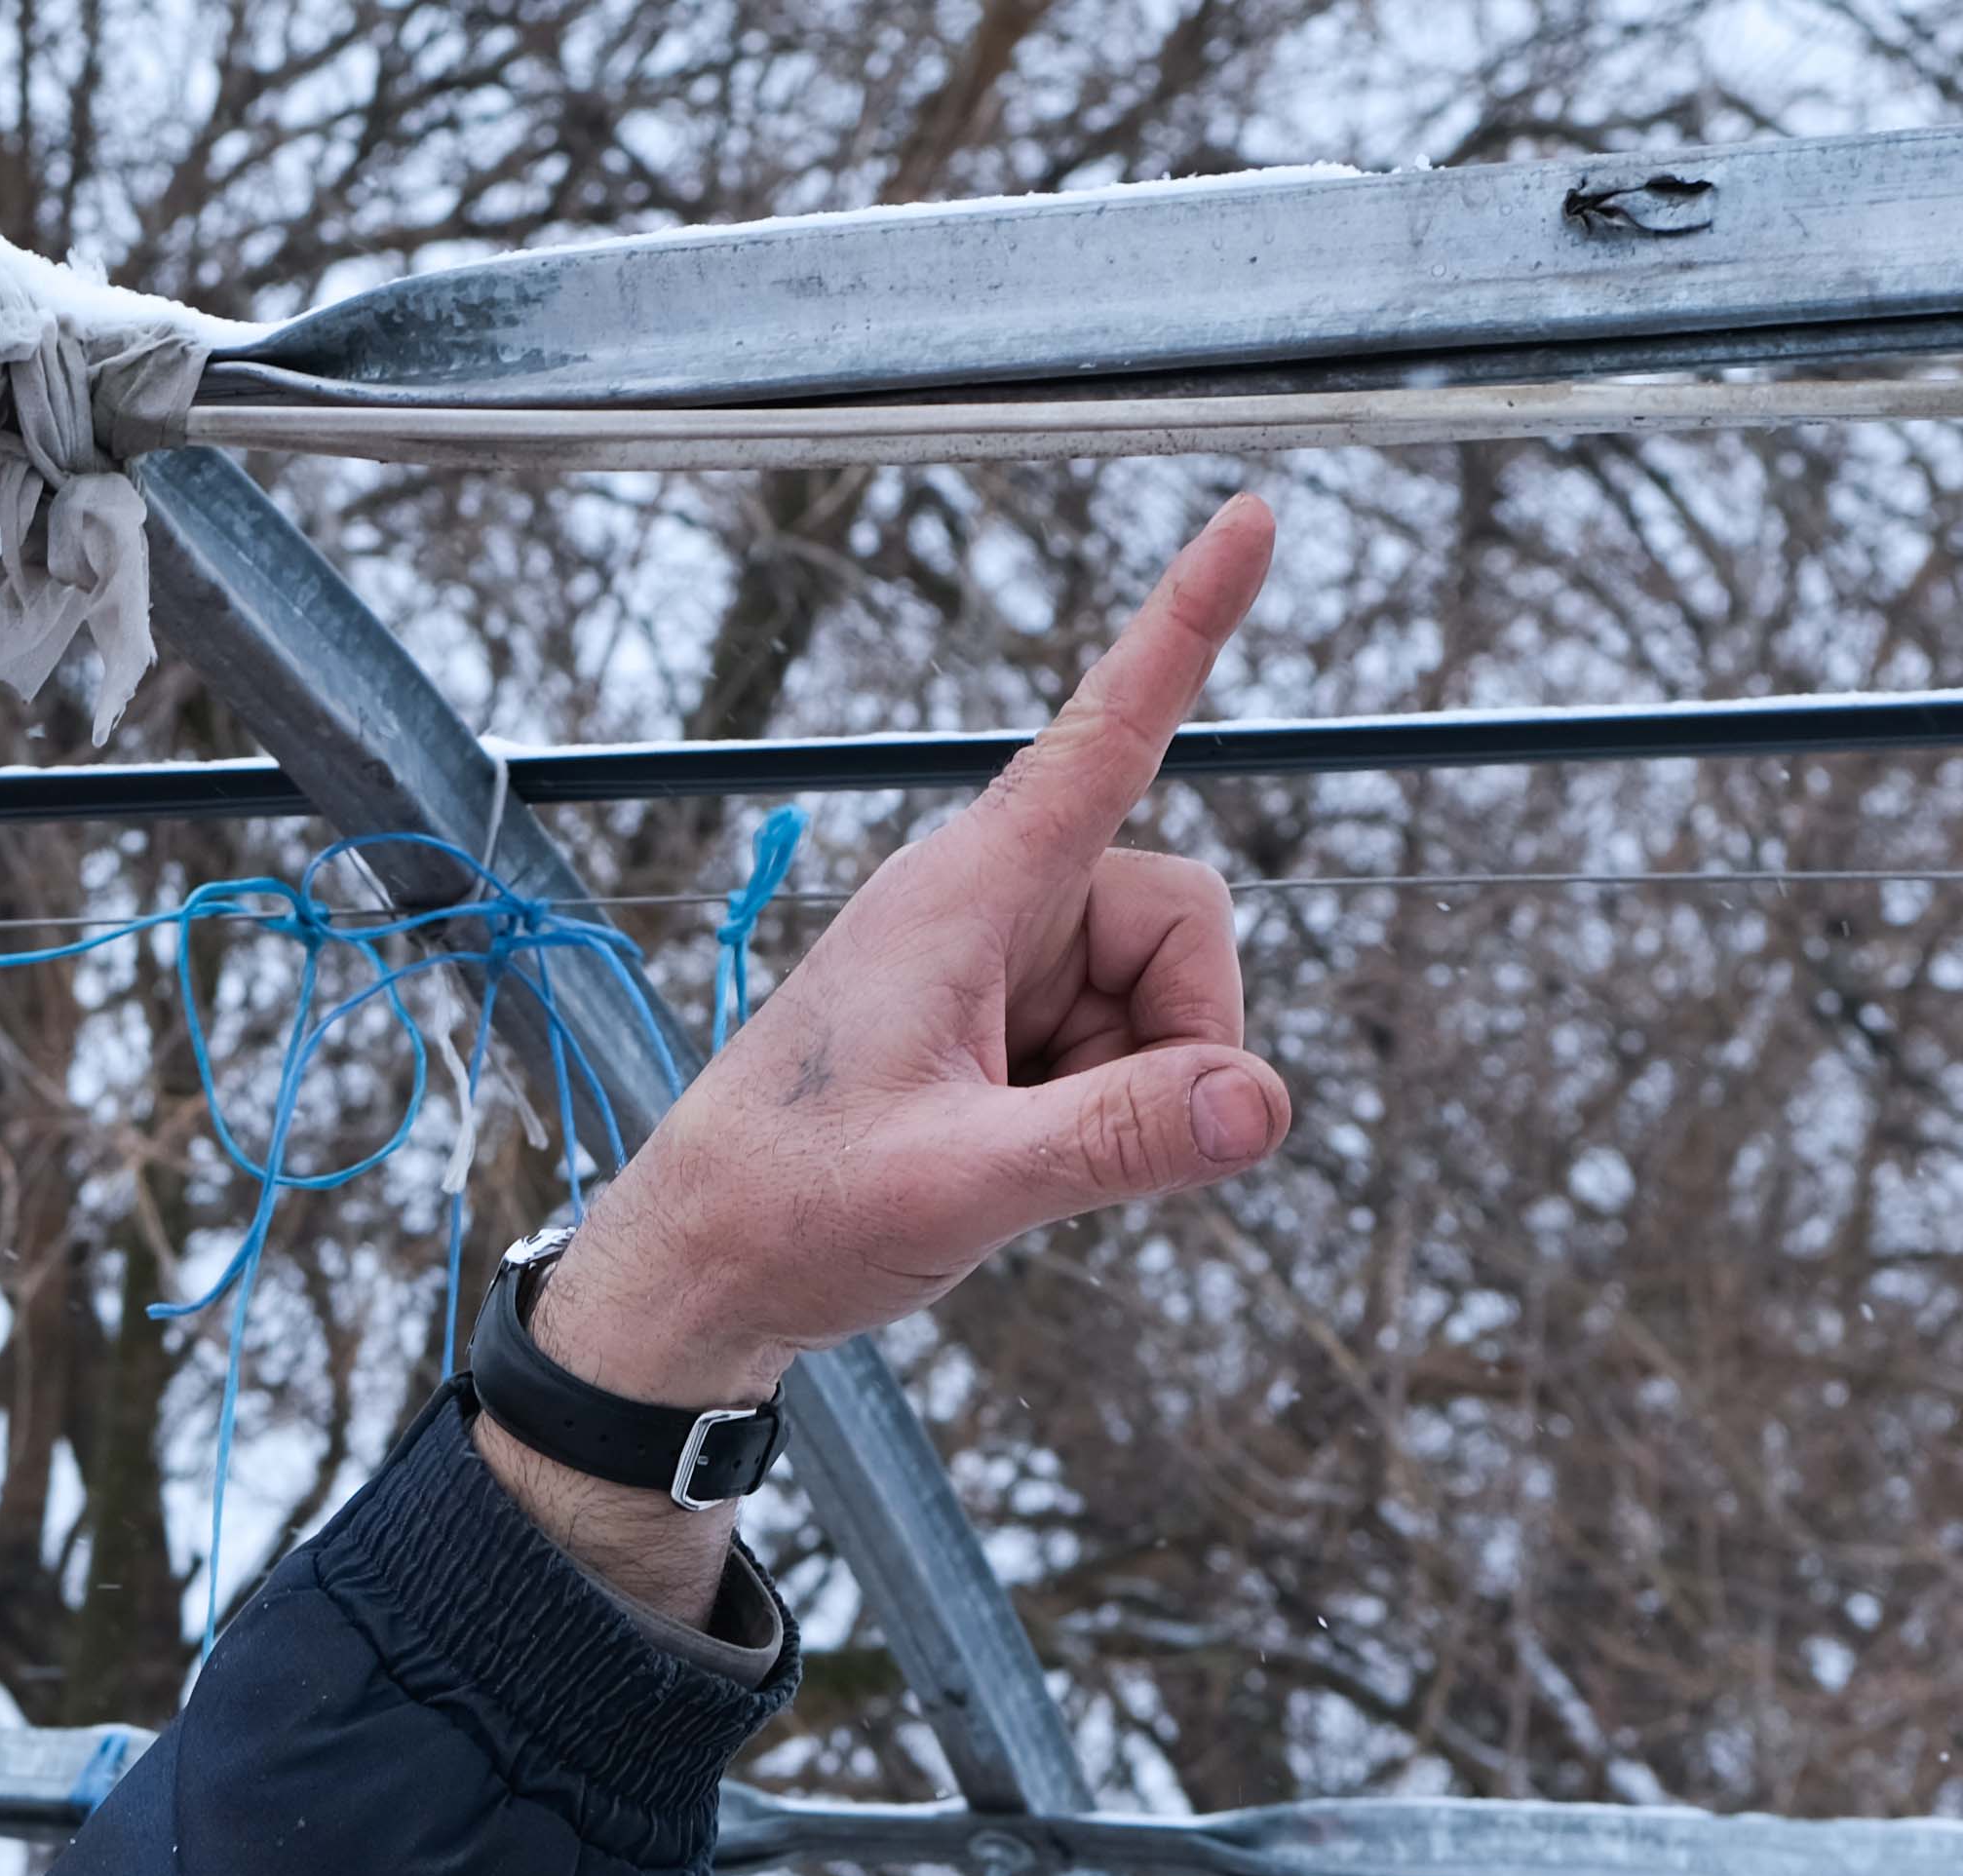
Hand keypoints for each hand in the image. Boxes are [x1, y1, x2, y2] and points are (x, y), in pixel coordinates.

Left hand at [532, 495, 1285, 1409]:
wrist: (700, 1269)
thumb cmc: (787, 1205)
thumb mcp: (958, 1182)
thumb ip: (1116, 1140)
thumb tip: (1262, 1104)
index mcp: (965, 894)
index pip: (1104, 734)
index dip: (1185, 628)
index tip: (1253, 518)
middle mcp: (988, 907)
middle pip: (1181, 914)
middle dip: (1183, 1029)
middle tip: (1094, 1139)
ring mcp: (997, 967)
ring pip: (1160, 992)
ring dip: (1133, 1083)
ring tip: (1016, 1152)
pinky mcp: (999, 1026)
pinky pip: (1120, 1045)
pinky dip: (1101, 1108)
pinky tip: (1011, 1154)